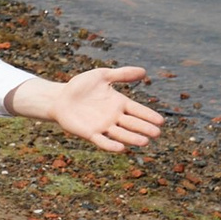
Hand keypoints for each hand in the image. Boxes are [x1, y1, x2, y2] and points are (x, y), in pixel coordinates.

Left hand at [14, 65, 164, 155]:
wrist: (59, 98)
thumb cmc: (80, 86)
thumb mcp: (102, 75)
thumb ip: (122, 74)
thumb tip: (144, 71)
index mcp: (118, 103)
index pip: (137, 110)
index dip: (148, 115)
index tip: (161, 121)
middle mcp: (113, 116)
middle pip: (132, 124)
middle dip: (144, 128)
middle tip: (157, 133)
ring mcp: (103, 126)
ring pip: (121, 134)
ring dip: (132, 138)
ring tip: (145, 142)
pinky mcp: (90, 134)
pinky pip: (103, 141)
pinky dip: (111, 145)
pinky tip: (121, 148)